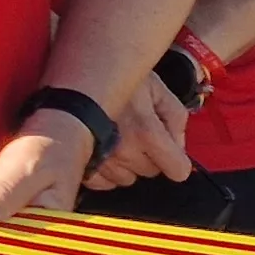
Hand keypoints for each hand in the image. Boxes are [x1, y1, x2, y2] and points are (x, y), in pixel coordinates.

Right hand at [81, 68, 195, 190]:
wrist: (75, 72)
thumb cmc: (117, 78)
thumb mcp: (157, 89)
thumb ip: (176, 118)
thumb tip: (179, 146)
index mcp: (147, 131)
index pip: (178, 170)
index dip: (176, 159)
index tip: (169, 150)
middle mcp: (124, 150)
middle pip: (150, 172)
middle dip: (148, 156)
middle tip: (136, 131)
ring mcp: (101, 159)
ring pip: (126, 178)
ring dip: (126, 164)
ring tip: (117, 137)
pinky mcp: (83, 164)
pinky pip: (102, 182)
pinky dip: (105, 170)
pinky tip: (103, 148)